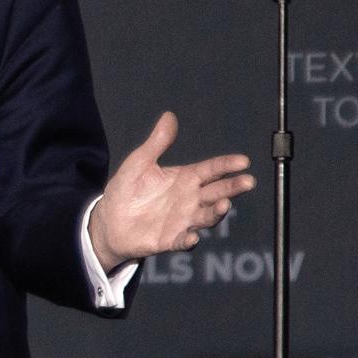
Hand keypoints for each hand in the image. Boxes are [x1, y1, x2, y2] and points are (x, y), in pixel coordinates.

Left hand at [89, 112, 255, 270]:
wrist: (110, 220)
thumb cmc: (127, 190)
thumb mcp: (139, 163)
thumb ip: (156, 143)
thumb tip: (168, 116)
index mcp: (186, 179)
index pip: (211, 169)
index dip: (227, 165)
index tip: (243, 161)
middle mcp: (190, 200)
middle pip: (217, 192)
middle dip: (232, 187)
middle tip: (247, 181)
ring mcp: (183, 220)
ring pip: (206, 216)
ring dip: (216, 212)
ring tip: (224, 204)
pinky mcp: (170, 239)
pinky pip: (182, 241)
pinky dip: (188, 240)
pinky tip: (192, 237)